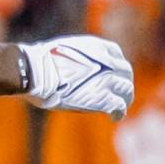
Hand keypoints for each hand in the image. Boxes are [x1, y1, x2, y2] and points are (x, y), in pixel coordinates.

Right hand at [17, 37, 133, 116]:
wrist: (37, 73)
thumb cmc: (41, 62)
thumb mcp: (63, 49)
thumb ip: (76, 56)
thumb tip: (69, 65)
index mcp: (96, 46)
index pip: (115, 53)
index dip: (115, 63)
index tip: (112, 71)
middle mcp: (107, 61)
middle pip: (125, 71)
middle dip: (123, 81)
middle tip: (119, 91)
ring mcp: (108, 80)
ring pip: (127, 89)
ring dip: (125, 98)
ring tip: (120, 105)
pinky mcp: (104, 98)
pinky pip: (119, 106)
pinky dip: (119, 112)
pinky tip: (114, 117)